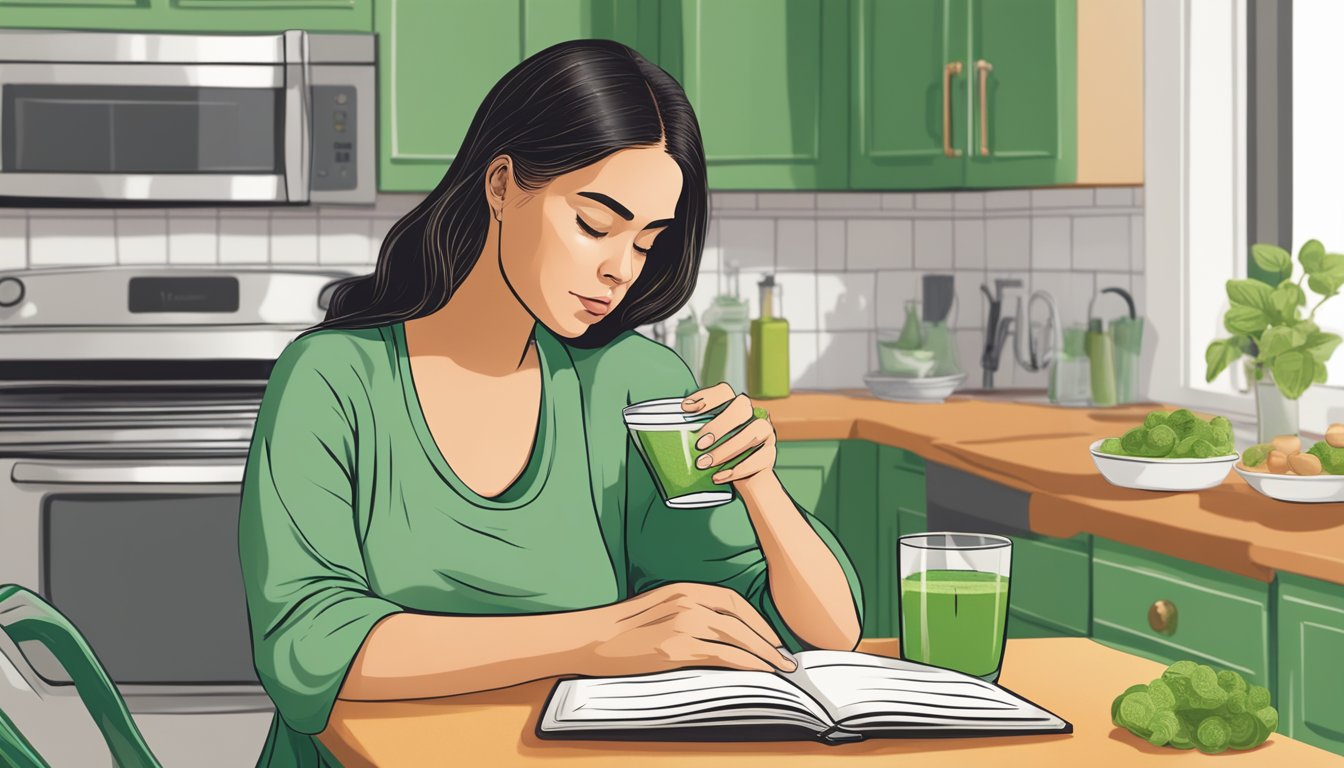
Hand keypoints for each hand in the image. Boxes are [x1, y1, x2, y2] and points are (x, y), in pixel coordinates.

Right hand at [579, 582, 796, 676]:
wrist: (590, 639)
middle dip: (768, 639)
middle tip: (785, 657)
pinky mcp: (676, 648)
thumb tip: (721, 631)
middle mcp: (687, 601)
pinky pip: (723, 656)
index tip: (772, 638)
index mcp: (683, 589)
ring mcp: (682, 624)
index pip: (733, 601)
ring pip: (737, 638)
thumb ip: (688, 610)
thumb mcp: (659, 608)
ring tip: (779, 669)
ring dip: (764, 654)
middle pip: (740, 619)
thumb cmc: (621, 629)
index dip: (758, 620)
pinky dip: (746, 664)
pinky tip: (758, 672)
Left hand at [681, 382, 775, 488]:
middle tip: (699, 444)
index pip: (724, 391)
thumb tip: (663, 438)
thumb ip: (695, 437)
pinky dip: (738, 468)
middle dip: (719, 424)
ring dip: (726, 449)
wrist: (745, 482)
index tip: (685, 409)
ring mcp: (765, 432)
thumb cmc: (721, 459)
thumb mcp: (708, 445)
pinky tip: (720, 476)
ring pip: (752, 432)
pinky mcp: (770, 454)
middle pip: (741, 407)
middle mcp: (752, 415)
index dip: (706, 397)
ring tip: (704, 464)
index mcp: (734, 408)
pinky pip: (760, 457)